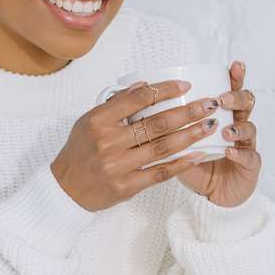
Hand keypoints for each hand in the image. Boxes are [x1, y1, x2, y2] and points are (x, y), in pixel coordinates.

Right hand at [51, 78, 221, 211]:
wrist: (65, 189)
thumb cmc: (80, 151)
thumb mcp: (88, 121)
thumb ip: (115, 104)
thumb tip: (144, 85)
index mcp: (99, 121)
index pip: (137, 99)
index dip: (164, 90)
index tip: (185, 86)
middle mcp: (109, 142)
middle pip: (156, 123)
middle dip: (187, 112)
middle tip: (209, 104)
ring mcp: (118, 165)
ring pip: (163, 147)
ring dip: (191, 135)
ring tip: (210, 125)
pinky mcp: (126, 186)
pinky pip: (160, 173)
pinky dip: (182, 163)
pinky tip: (199, 154)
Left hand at [175, 60, 260, 207]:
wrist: (209, 194)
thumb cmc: (193, 163)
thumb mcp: (177, 140)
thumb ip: (165, 121)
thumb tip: (140, 99)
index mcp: (221, 114)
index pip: (230, 90)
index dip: (234, 77)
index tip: (233, 65)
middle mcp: (236, 125)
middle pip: (245, 103)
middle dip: (236, 96)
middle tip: (220, 99)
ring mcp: (245, 144)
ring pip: (250, 127)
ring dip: (238, 126)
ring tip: (225, 129)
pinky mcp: (249, 165)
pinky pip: (248, 157)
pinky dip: (239, 153)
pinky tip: (230, 151)